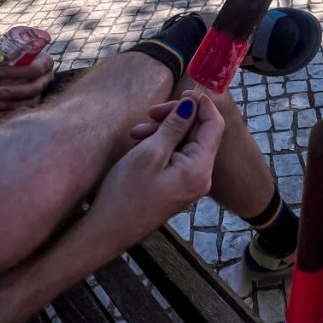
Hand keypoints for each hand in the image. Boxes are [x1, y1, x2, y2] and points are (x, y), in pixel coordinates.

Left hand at [0, 53, 53, 112]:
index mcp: (44, 62)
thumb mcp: (13, 52)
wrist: (14, 67)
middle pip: (34, 88)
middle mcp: (46, 78)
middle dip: (14, 92)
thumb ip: (7, 55)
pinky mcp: (34, 103)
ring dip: (11, 104)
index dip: (17, 72)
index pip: (35, 69)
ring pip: (31, 102)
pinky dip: (12, 115)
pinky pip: (26, 112)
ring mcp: (42, 92)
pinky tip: (0, 116)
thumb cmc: (13, 58)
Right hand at [85, 92, 223, 256]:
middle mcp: (201, 177)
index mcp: (199, 169)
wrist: (107, 230)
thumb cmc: (125, 194)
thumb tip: (192, 103)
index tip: (183, 91)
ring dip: (164, 131)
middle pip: (200, 133)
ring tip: (136, 132)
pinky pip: (177, 156)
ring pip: (185, 143)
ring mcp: (189, 183)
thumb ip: (175, 126)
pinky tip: (140, 143)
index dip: (202, 104)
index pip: (215, 126)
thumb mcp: (150, 152)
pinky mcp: (177, 185)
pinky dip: (161, 145)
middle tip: (151, 113)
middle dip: (177, 117)